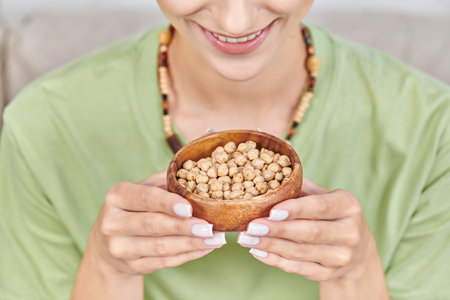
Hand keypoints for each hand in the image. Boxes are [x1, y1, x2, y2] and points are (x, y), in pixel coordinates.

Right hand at [72, 170, 225, 299]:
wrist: (108, 246)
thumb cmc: (134, 209)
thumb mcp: (141, 190)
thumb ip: (164, 181)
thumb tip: (194, 171)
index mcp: (117, 196)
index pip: (144, 198)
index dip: (167, 203)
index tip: (189, 207)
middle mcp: (113, 223)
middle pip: (153, 225)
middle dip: (184, 227)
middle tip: (209, 227)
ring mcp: (120, 248)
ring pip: (160, 247)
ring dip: (192, 243)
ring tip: (215, 239)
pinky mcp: (131, 266)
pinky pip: (164, 262)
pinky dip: (188, 255)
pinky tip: (205, 248)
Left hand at [237, 178, 387, 297]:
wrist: (356, 250)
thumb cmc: (331, 214)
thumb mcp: (325, 197)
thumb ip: (301, 188)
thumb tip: (269, 177)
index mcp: (348, 206)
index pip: (320, 207)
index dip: (295, 209)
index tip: (271, 211)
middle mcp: (349, 233)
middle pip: (309, 232)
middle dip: (276, 230)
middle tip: (251, 226)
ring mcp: (340, 256)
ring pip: (300, 252)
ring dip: (270, 245)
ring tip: (246, 238)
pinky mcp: (329, 273)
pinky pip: (298, 268)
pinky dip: (275, 260)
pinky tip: (257, 251)